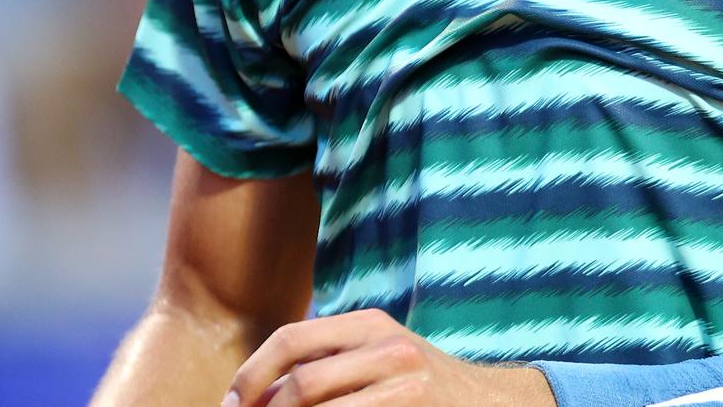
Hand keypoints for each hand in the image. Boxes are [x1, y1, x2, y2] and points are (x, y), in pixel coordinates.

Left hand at [222, 307, 555, 405]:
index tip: (230, 403)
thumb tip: (258, 391)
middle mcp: (387, 348)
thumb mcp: (381, 355)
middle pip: (301, 384)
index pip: (291, 339)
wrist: (492, 403)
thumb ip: (332, 360)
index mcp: (371, 324)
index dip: (251, 374)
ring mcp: (405, 385)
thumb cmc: (423, 386)